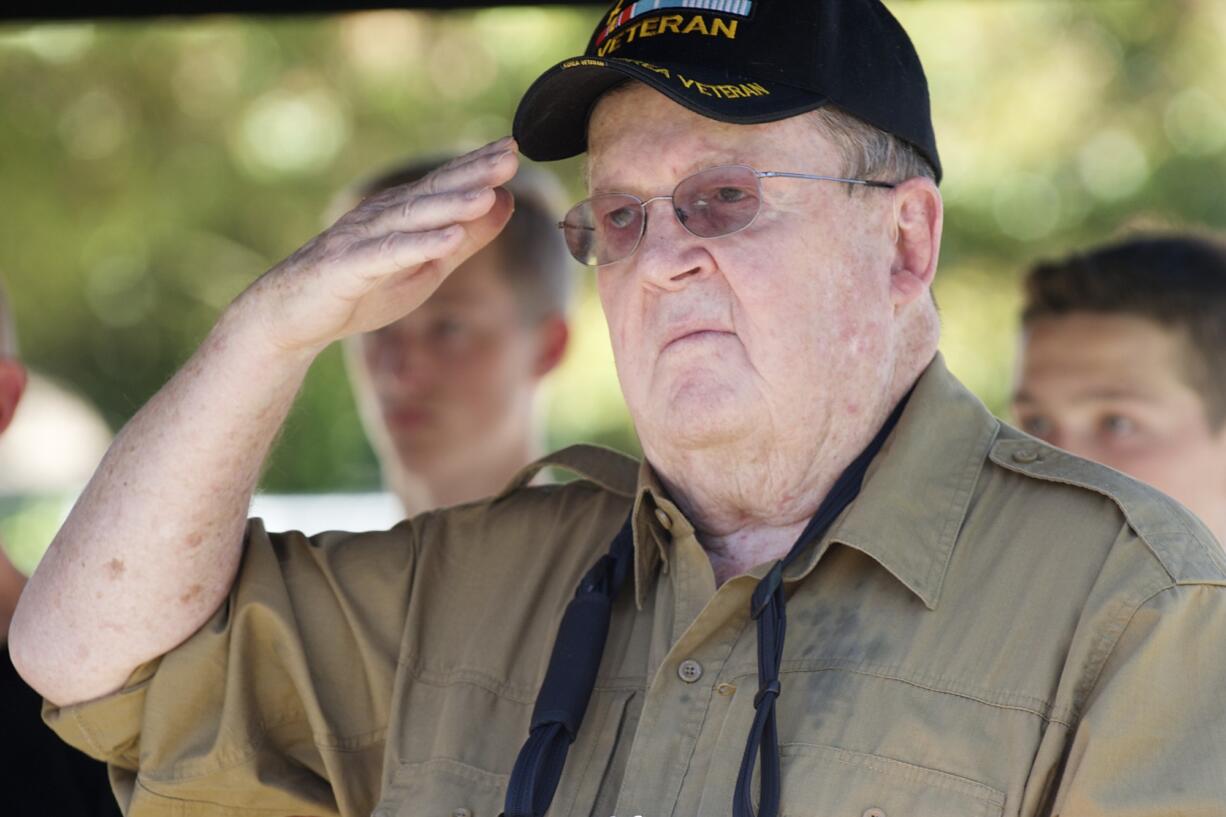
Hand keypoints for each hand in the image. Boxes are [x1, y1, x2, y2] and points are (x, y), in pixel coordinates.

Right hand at [232, 137, 519, 357]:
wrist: (292, 318)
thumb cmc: (361, 289)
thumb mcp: (426, 267)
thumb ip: (465, 238)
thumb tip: (505, 201)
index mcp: (401, 213)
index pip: (445, 183)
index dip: (478, 165)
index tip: (514, 148)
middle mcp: (381, 216)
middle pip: (432, 191)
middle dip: (471, 173)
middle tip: (509, 156)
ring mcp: (361, 239)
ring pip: (411, 217)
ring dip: (451, 205)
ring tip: (487, 194)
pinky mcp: (346, 268)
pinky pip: (387, 254)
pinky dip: (418, 245)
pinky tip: (449, 237)